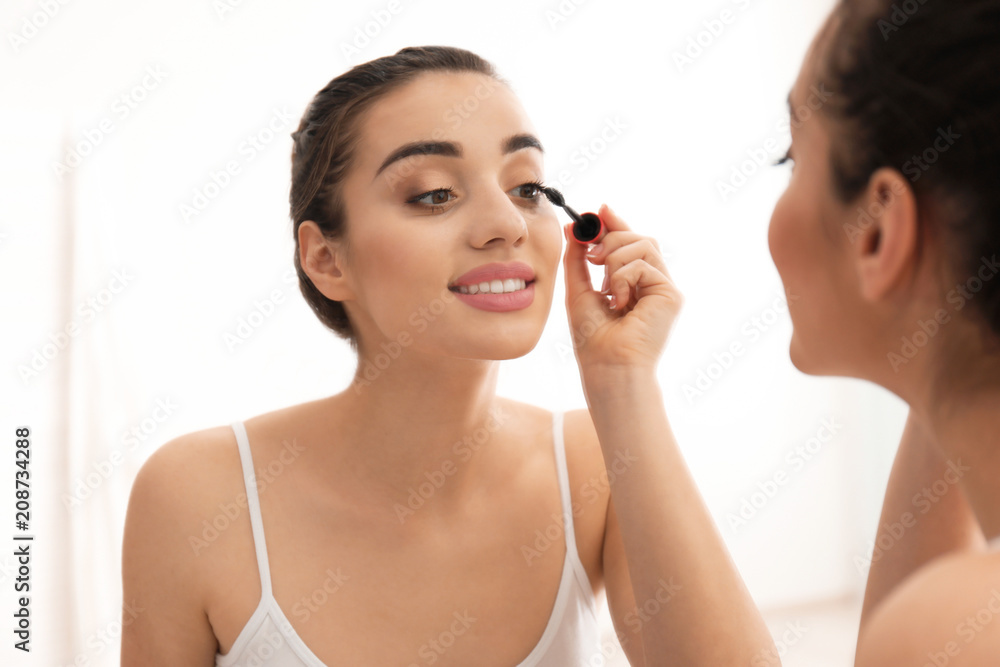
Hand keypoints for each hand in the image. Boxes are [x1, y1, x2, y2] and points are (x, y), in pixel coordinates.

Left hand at [562, 203, 681, 374]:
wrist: (607, 365)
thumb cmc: (593, 338)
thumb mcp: (579, 289)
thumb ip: (577, 259)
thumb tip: (573, 227)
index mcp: (634, 283)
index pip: (631, 243)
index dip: (616, 224)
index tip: (599, 210)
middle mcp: (652, 284)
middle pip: (640, 238)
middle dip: (612, 237)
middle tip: (591, 256)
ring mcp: (664, 289)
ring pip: (644, 244)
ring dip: (615, 258)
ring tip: (604, 286)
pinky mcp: (671, 295)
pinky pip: (645, 264)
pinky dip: (624, 277)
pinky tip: (619, 301)